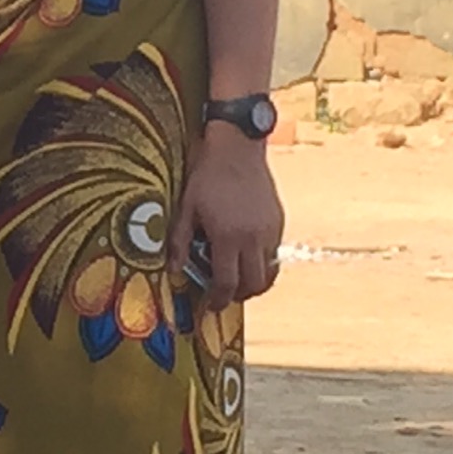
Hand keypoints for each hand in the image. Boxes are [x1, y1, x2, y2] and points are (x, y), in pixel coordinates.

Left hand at [173, 129, 282, 314]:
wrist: (238, 148)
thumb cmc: (208, 177)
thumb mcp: (186, 208)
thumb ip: (179, 242)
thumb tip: (174, 270)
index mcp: (228, 237)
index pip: (227, 283)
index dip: (218, 300)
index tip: (211, 305)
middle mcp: (253, 237)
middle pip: (253, 284)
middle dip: (239, 296)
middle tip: (225, 295)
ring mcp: (269, 230)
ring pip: (269, 272)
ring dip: (255, 282)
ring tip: (239, 280)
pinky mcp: (278, 221)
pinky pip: (274, 252)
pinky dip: (263, 262)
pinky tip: (247, 254)